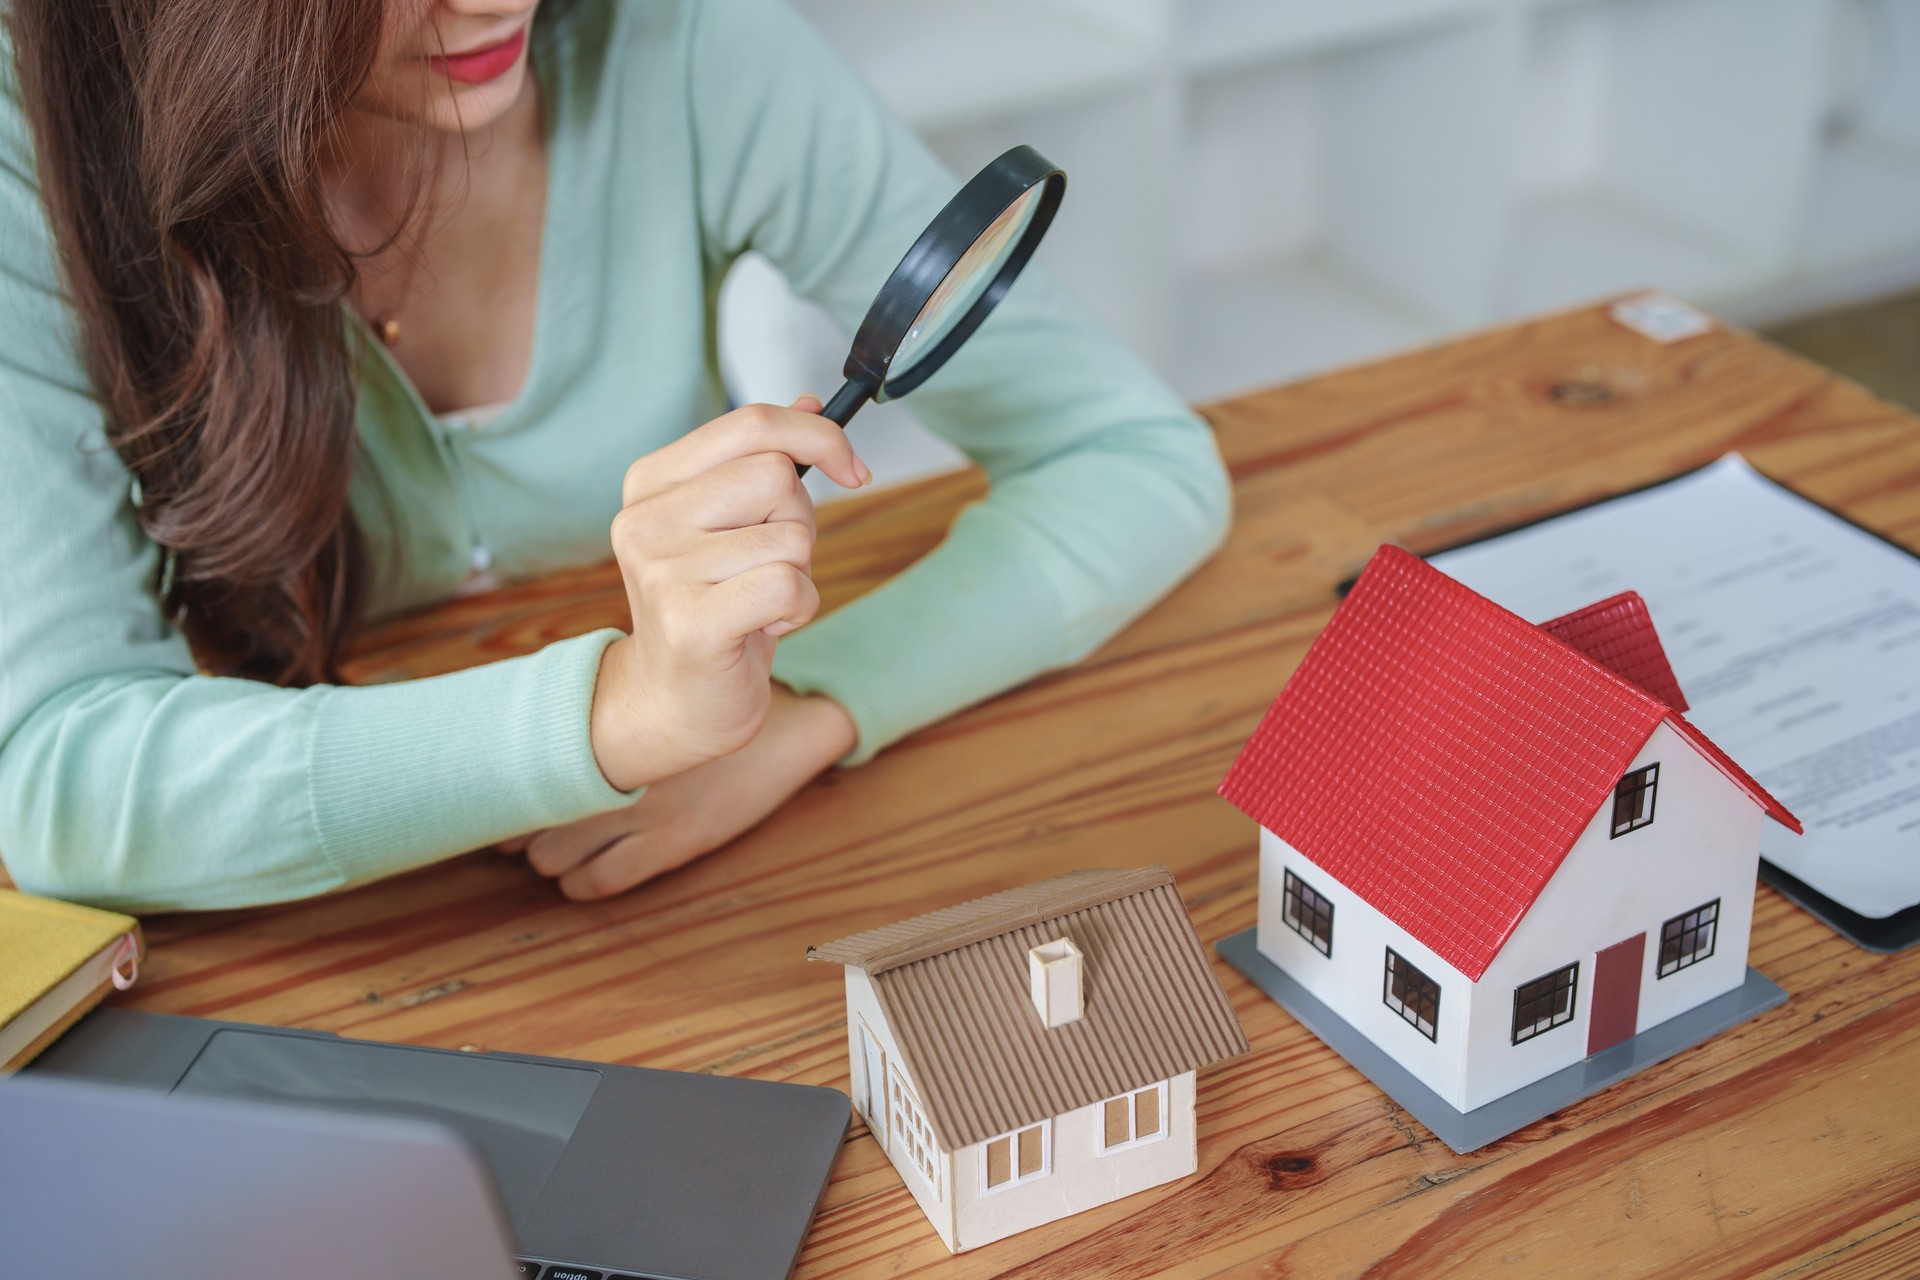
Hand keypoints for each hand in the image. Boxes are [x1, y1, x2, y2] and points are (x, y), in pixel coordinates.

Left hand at [509, 684, 856, 898]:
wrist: (788, 726)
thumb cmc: (722, 706)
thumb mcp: (663, 694)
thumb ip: (614, 710)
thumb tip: (560, 715)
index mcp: (616, 737)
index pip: (537, 769)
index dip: (511, 788)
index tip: (503, 790)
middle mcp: (622, 775)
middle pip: (533, 816)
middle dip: (520, 827)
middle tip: (517, 827)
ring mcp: (646, 812)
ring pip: (555, 854)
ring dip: (544, 856)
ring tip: (545, 851)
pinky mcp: (673, 842)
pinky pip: (602, 878)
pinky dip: (578, 881)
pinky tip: (578, 875)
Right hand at [589, 398, 868, 790]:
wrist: (675, 702)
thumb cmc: (715, 607)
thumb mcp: (735, 525)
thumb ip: (762, 462)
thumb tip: (811, 403)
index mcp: (651, 482)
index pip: (751, 426)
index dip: (818, 438)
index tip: (854, 470)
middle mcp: (645, 520)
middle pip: (777, 477)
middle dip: (799, 522)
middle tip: (769, 563)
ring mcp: (662, 571)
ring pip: (791, 538)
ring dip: (798, 575)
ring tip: (756, 604)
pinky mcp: (690, 623)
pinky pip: (790, 586)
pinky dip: (798, 611)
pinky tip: (761, 629)